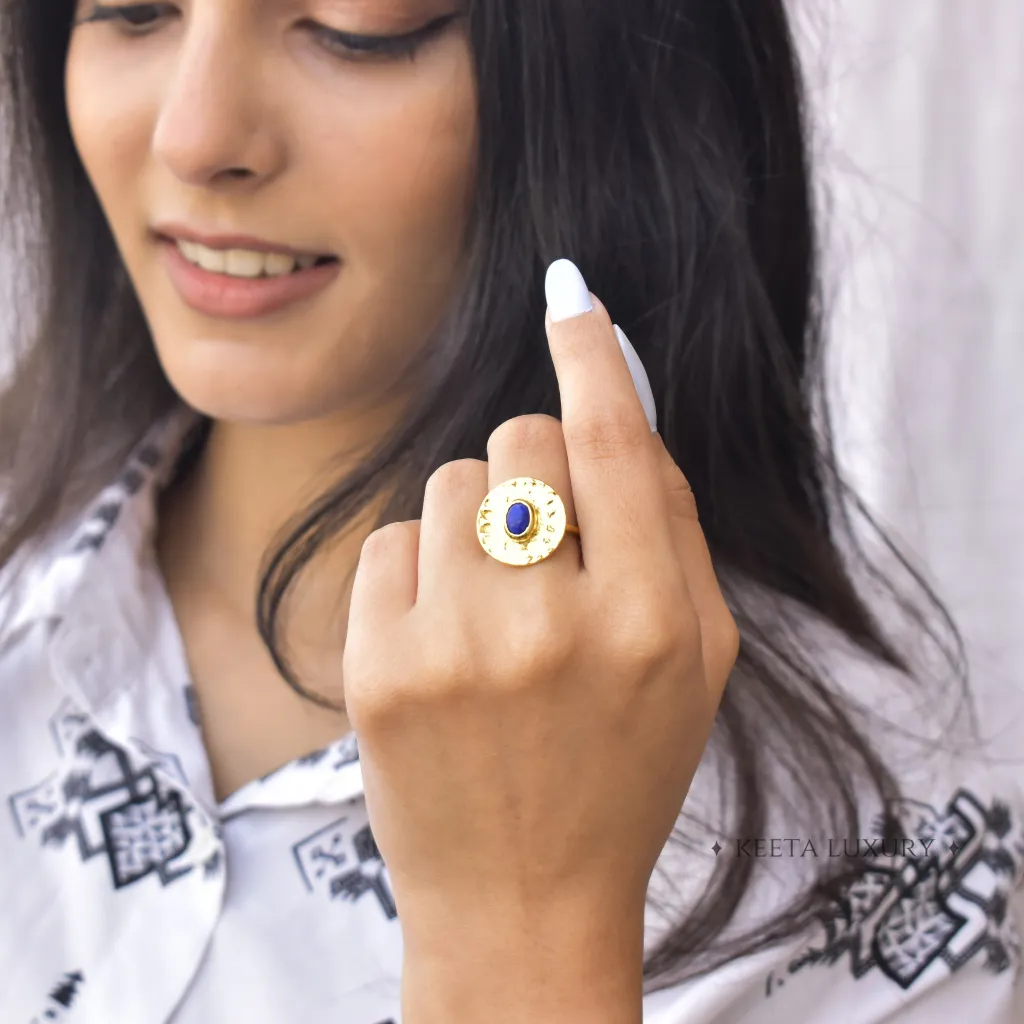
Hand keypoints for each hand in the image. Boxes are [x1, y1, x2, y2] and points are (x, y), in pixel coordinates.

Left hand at [342, 260, 738, 1021]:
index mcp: (653, 622)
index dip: (591, 357)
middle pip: (520, 444)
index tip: (572, 299)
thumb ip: (669, 526)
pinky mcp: (379, 670)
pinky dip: (418, 571)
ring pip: (447, 482)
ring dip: (473, 521)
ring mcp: (455, 649)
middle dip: (533, 468)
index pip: (614, 443)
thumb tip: (616, 400)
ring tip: (490, 603)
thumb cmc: (621, 770)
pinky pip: (390, 541)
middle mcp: (554, 628)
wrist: (522, 898)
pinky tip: (440, 638)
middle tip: (542, 537)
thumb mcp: (697, 660)